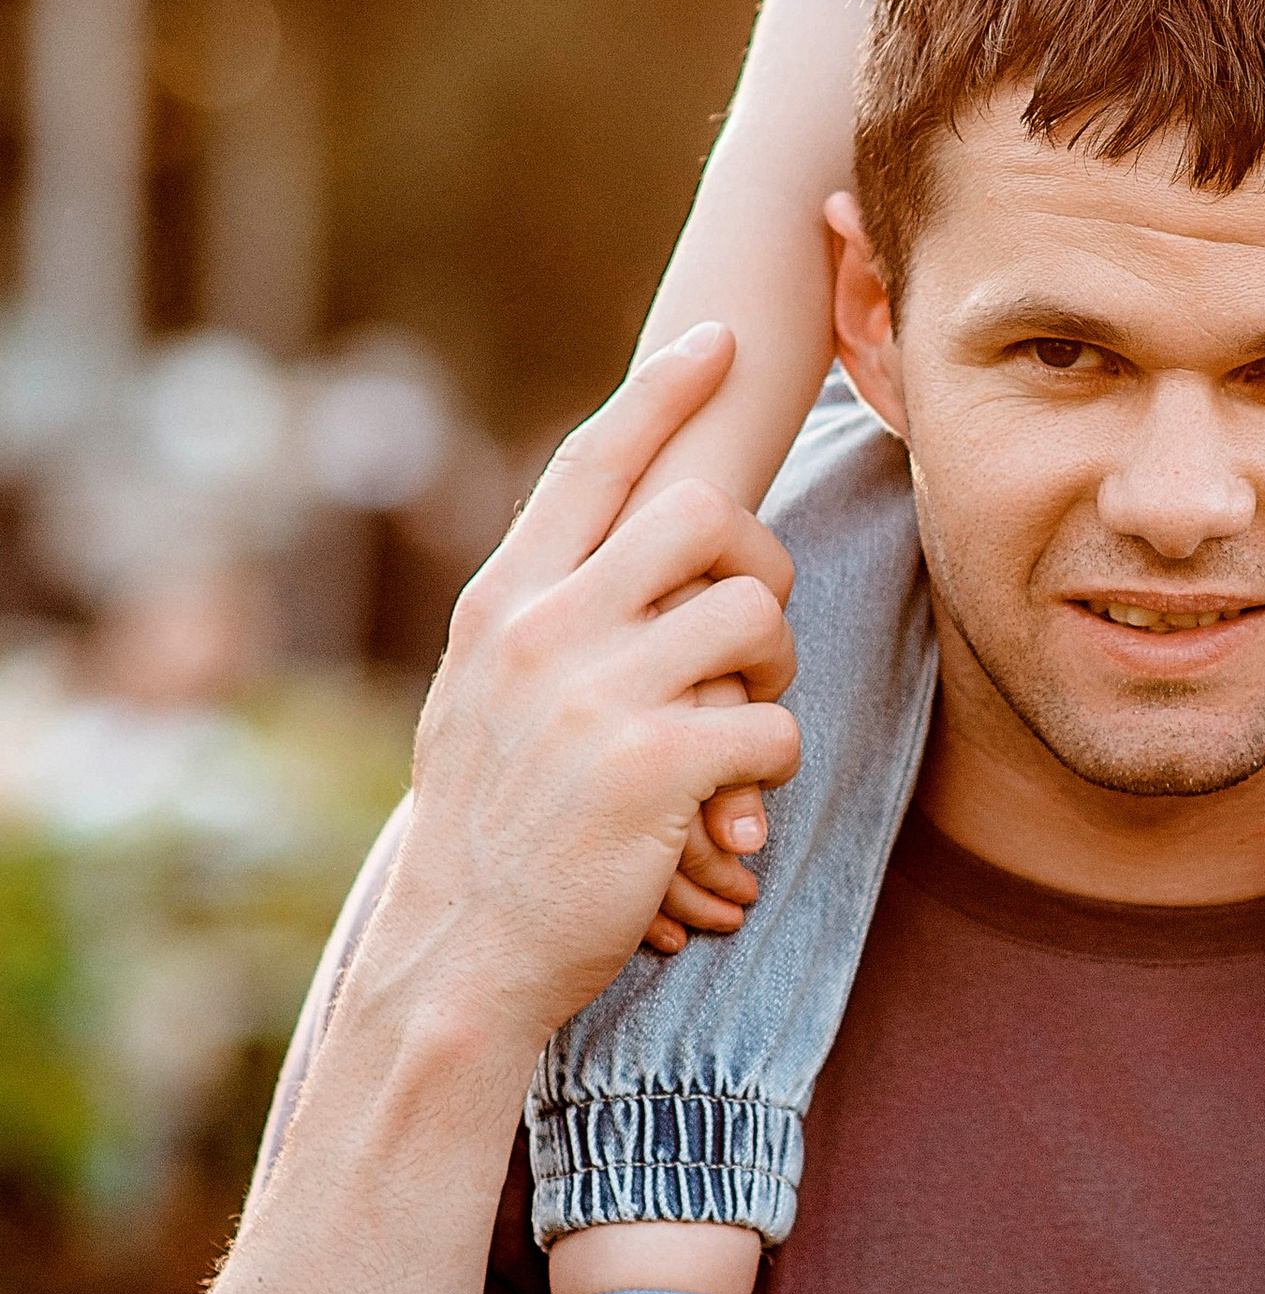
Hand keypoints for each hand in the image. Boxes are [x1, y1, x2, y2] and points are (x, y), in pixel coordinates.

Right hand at [373, 326, 801, 1056]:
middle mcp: (544, 630)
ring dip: (774, 671)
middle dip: (759, 562)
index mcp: (504, 603)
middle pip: (707, 515)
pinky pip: (773, 724)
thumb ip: (542, 614)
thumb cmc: (490, 825)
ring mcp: (597, 695)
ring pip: (757, 616)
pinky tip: (730, 803)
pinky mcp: (654, 767)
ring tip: (739, 722)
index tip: (722, 340)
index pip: (593, 463)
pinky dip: (772, 764)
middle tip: (750, 631)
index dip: (664, 393)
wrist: (461, 953)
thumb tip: (615, 538)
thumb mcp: (483, 695)